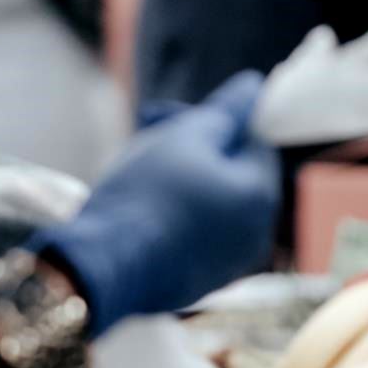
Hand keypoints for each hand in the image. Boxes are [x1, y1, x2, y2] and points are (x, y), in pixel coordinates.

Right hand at [29, 71, 279, 336]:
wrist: (106, 266)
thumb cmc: (146, 194)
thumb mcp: (183, 138)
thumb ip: (224, 112)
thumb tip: (255, 86)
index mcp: (261, 196)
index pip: (253, 141)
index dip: (211, 120)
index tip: (164, 115)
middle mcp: (257, 233)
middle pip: (233, 172)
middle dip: (192, 147)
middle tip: (144, 135)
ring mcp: (233, 262)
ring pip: (214, 202)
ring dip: (182, 177)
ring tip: (137, 169)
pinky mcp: (206, 281)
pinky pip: (200, 234)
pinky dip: (177, 213)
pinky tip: (141, 207)